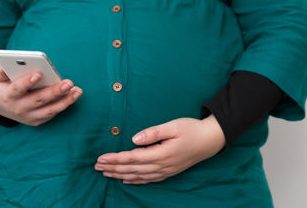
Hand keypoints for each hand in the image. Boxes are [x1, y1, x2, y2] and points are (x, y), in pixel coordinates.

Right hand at [0, 65, 82, 125]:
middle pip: (38, 100)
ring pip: (50, 110)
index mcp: (8, 96)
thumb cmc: (2, 88)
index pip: (17, 89)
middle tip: (68, 83)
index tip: (38, 73)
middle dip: (55, 91)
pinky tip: (73, 95)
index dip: (27, 81)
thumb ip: (1, 71)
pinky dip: (63, 105)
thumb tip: (8, 64)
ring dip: (65, 101)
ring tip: (77, 90)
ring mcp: (28, 117)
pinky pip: (52, 113)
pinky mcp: (36, 121)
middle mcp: (19, 108)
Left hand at [94, 115, 225, 183]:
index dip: (115, 159)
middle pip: (132, 169)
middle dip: (113, 168)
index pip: (132, 158)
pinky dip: (135, 181)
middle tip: (96, 167)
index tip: (101, 158)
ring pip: (138, 176)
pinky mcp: (168, 172)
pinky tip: (126, 180)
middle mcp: (162, 166)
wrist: (210, 140)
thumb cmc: (191, 129)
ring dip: (120, 175)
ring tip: (106, 173)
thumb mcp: (173, 126)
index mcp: (161, 154)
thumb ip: (153, 133)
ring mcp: (165, 171)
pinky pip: (148, 179)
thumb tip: (134, 139)